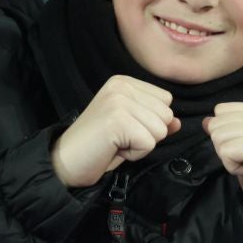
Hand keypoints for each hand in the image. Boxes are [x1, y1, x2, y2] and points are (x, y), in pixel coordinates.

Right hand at [51, 75, 179, 188]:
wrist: (65, 161)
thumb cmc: (98, 145)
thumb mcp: (132, 127)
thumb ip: (155, 120)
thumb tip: (177, 122)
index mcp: (124, 82)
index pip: (166, 100)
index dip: (150, 121)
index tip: (124, 128)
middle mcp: (122, 86)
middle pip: (166, 115)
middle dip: (147, 134)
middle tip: (118, 138)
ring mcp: (119, 101)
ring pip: (160, 130)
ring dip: (140, 145)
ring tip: (115, 142)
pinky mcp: (118, 120)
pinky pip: (149, 143)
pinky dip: (134, 154)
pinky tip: (113, 148)